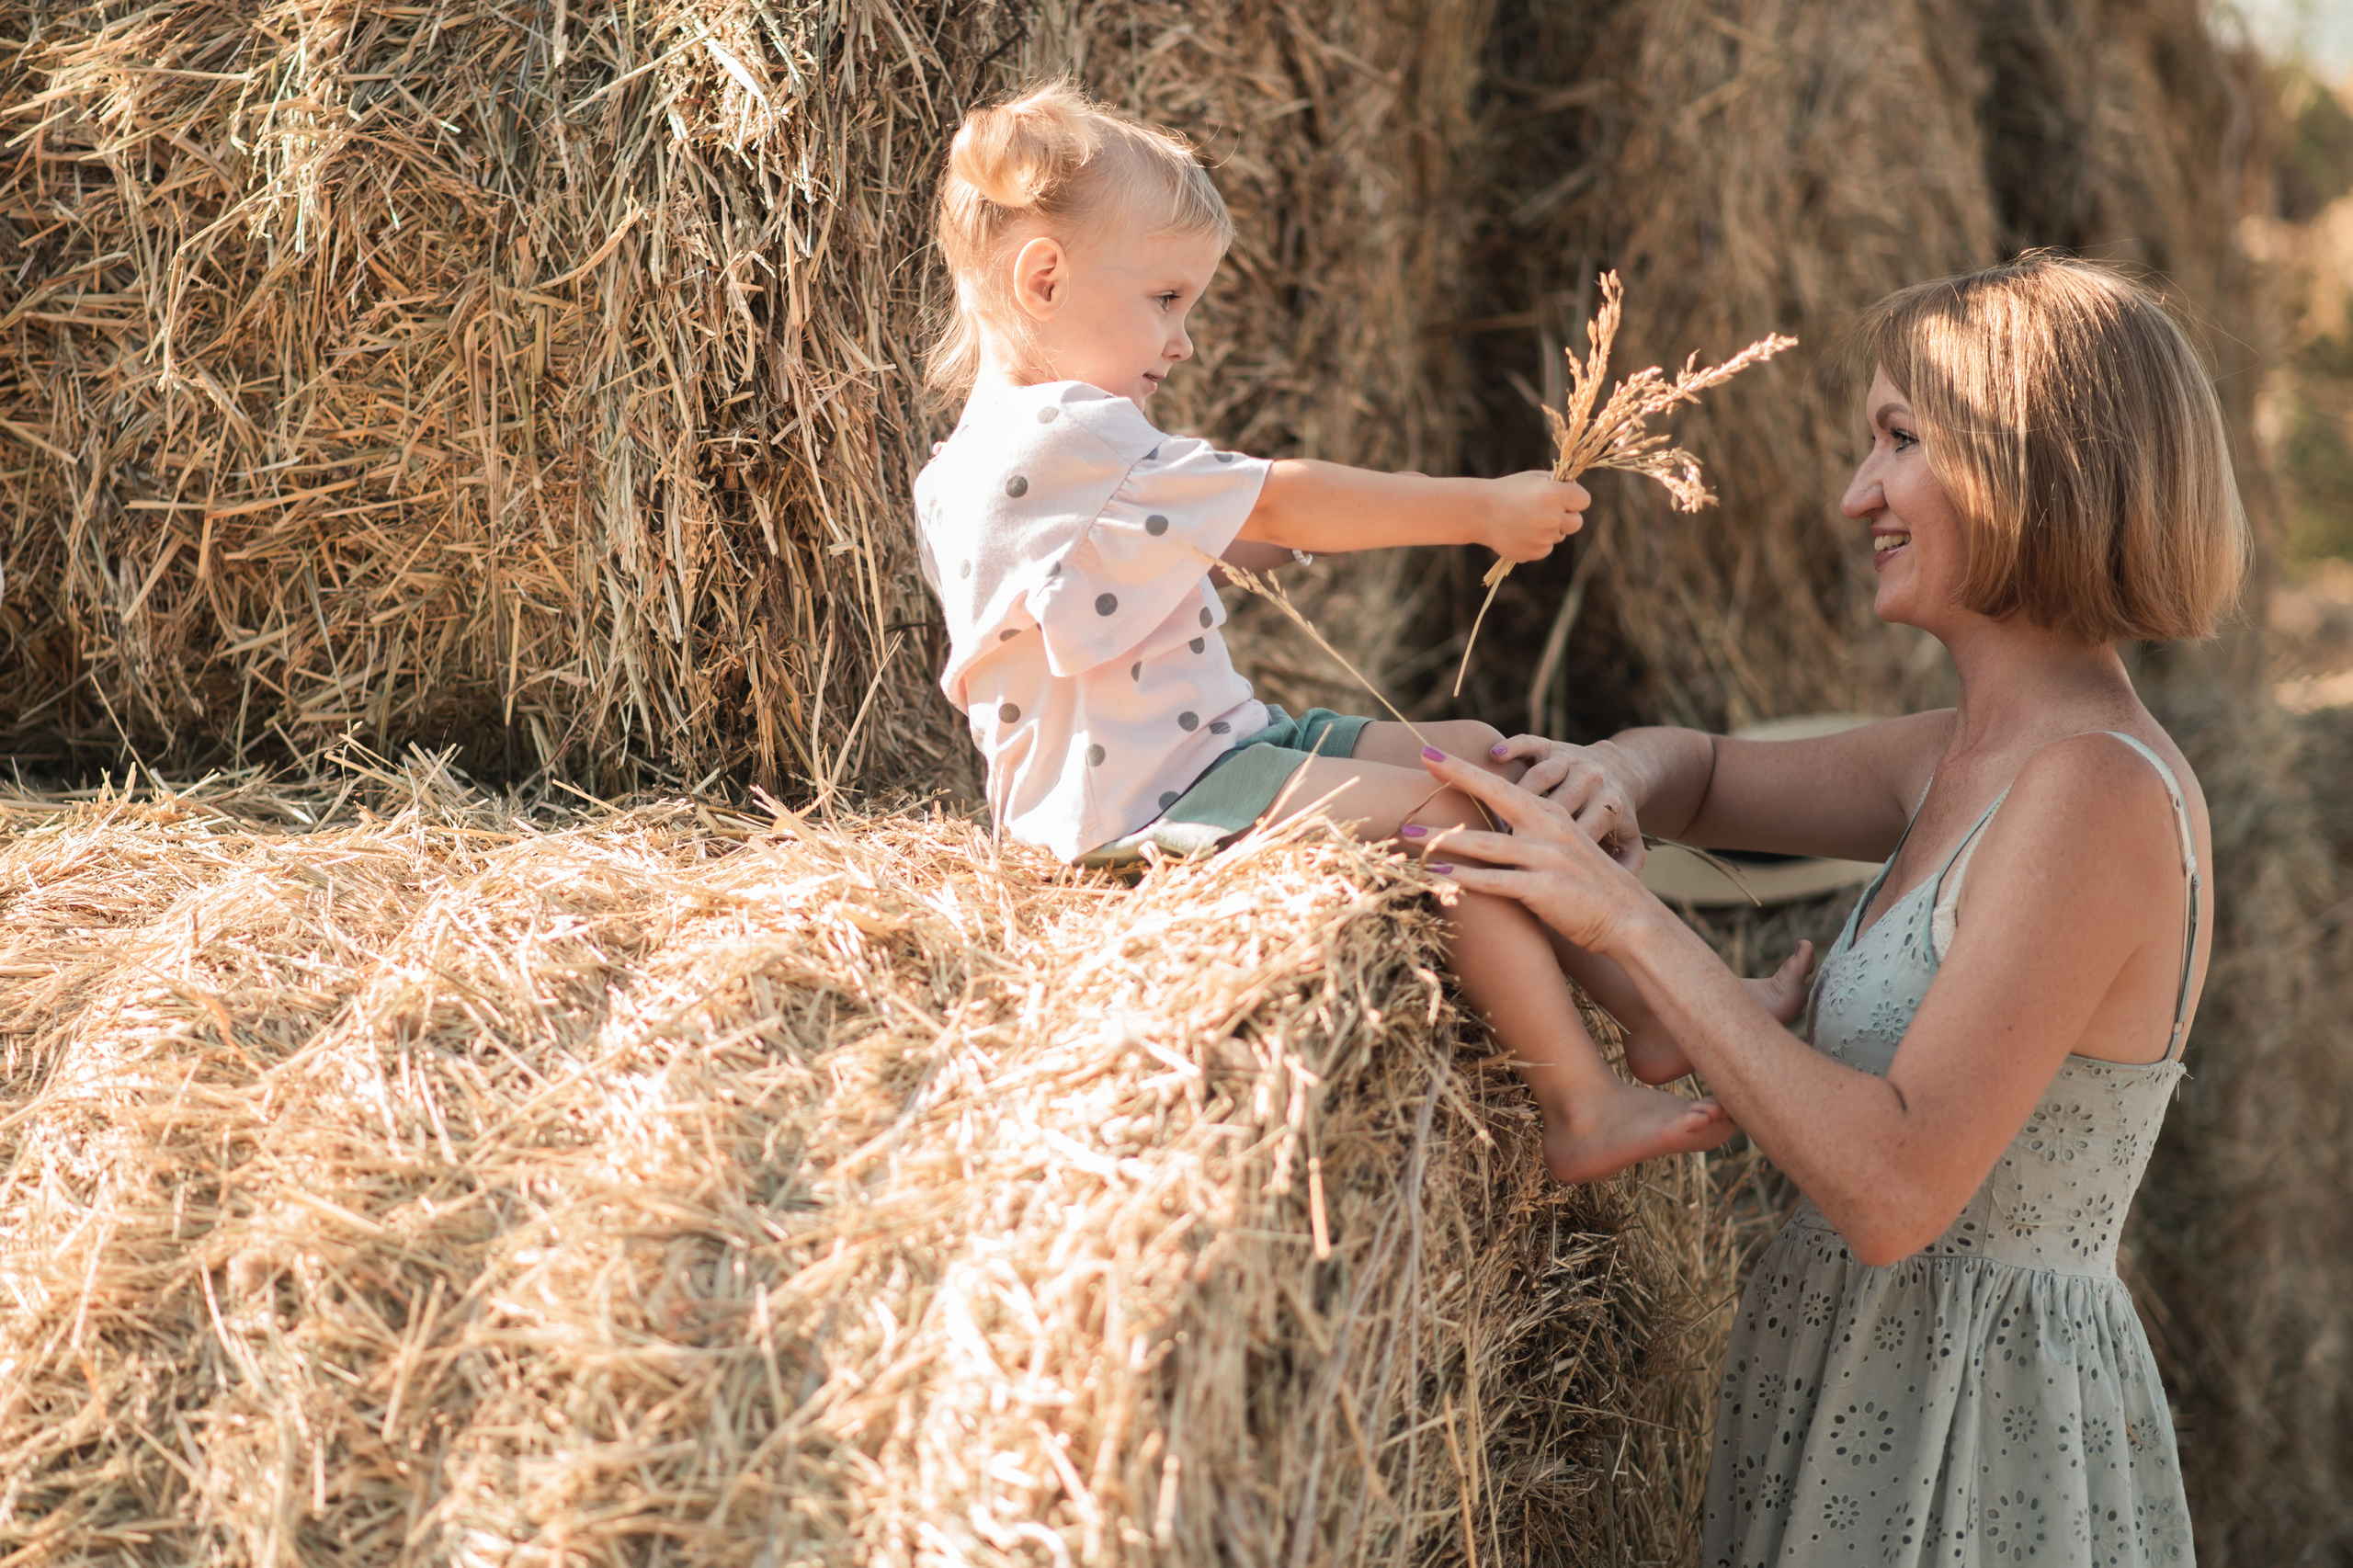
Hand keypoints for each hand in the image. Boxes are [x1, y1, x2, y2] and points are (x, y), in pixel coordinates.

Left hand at [1416, 747, 1657, 952]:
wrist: (1631, 918)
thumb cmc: (1589, 887)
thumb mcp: (1562, 850)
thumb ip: (1529, 838)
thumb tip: (1487, 837)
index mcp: (1550, 815)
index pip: (1502, 784)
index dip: (1465, 768)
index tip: (1431, 753)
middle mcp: (1548, 829)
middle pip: (1494, 796)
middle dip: (1454, 777)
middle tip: (1419, 761)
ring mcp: (1547, 858)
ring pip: (1485, 844)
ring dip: (1440, 838)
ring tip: (1403, 833)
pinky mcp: (1544, 890)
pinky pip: (1495, 882)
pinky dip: (1463, 878)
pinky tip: (1436, 874)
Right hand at [1473, 471, 1589, 563]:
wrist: (1479, 512)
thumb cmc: (1508, 490)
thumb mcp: (1534, 478)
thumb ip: (1558, 484)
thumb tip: (1576, 493)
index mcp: (1554, 494)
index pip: (1584, 501)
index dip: (1574, 499)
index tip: (1564, 498)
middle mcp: (1553, 518)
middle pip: (1577, 523)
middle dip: (1566, 517)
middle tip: (1547, 511)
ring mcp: (1544, 538)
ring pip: (1560, 536)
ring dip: (1549, 530)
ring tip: (1526, 520)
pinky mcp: (1535, 553)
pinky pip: (1546, 548)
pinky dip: (1537, 542)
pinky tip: (1520, 532)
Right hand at [1491, 735, 1644, 867]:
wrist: (1620, 769)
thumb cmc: (1614, 817)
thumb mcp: (1629, 840)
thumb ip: (1628, 864)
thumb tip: (1620, 888)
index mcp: (1609, 806)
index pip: (1581, 830)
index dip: (1555, 850)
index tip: (1533, 868)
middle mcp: (1591, 780)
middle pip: (1557, 803)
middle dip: (1531, 826)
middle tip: (1504, 849)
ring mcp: (1571, 759)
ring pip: (1541, 775)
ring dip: (1516, 796)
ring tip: (1496, 819)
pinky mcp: (1552, 745)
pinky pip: (1530, 743)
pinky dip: (1512, 747)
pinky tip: (1494, 756)